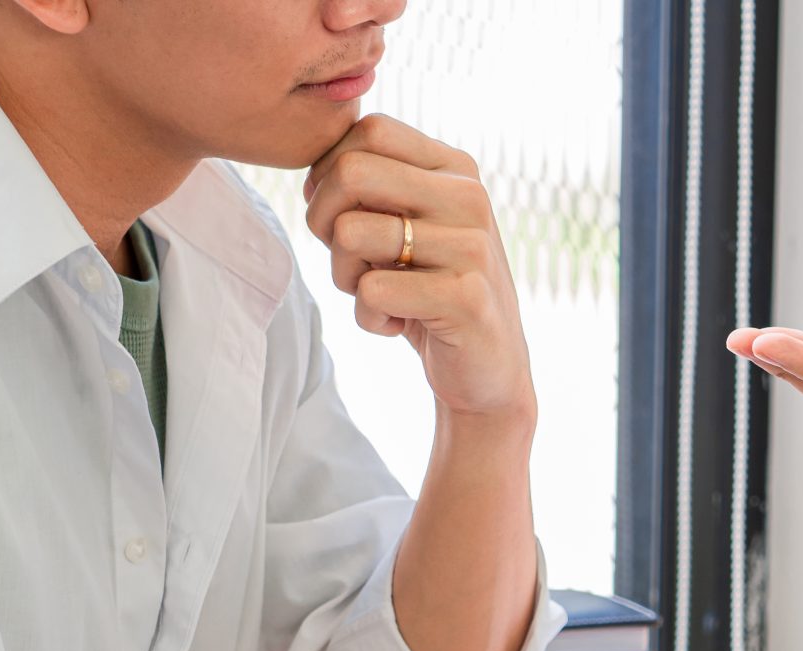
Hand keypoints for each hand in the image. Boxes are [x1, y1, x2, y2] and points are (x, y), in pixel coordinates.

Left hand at [305, 114, 534, 420]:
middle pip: (351, 172)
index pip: (370, 130)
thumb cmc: (431, 291)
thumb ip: (372, 188)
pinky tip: (398, 325)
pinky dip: (369, 319)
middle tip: (349, 259)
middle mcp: (470, 198)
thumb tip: (314, 174)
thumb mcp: (408, 226)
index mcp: (456, 169)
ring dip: (345, 276)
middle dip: (323, 221)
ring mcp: (472, 247)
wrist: (488, 369)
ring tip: (378, 295)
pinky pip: (371, 292)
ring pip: (350, 234)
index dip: (331, 171)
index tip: (343, 216)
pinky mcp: (467, 298)